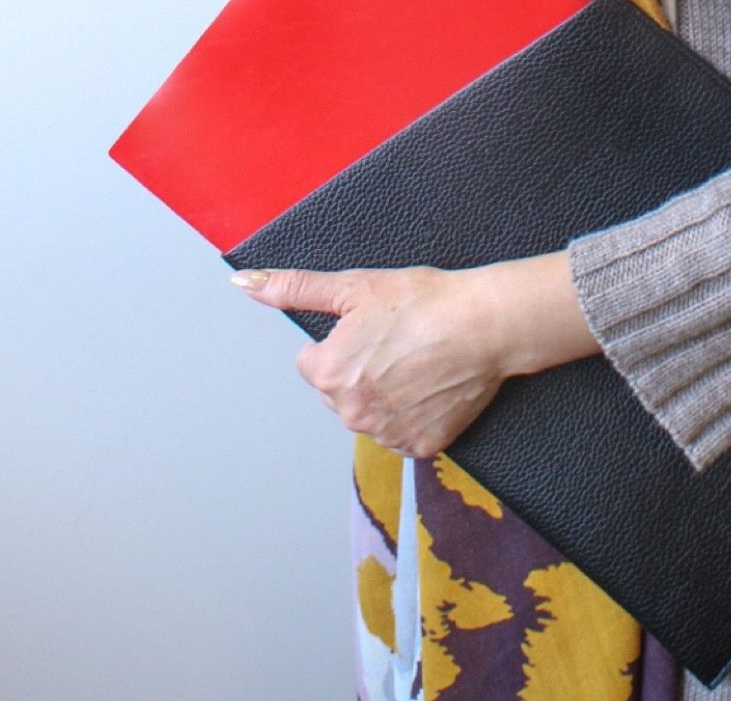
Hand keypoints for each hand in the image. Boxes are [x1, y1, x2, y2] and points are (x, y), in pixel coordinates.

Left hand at [230, 252, 598, 458]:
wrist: (485, 324)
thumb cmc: (425, 301)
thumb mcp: (355, 286)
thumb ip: (294, 288)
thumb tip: (245, 283)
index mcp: (328, 374)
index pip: (312, 363)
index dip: (342, 341)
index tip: (374, 328)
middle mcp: (352, 413)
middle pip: (338, 392)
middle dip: (359, 371)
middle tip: (397, 343)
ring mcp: (388, 434)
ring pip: (369, 414)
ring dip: (385, 395)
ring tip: (417, 362)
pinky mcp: (422, 446)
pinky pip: (402, 433)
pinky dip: (413, 414)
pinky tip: (431, 386)